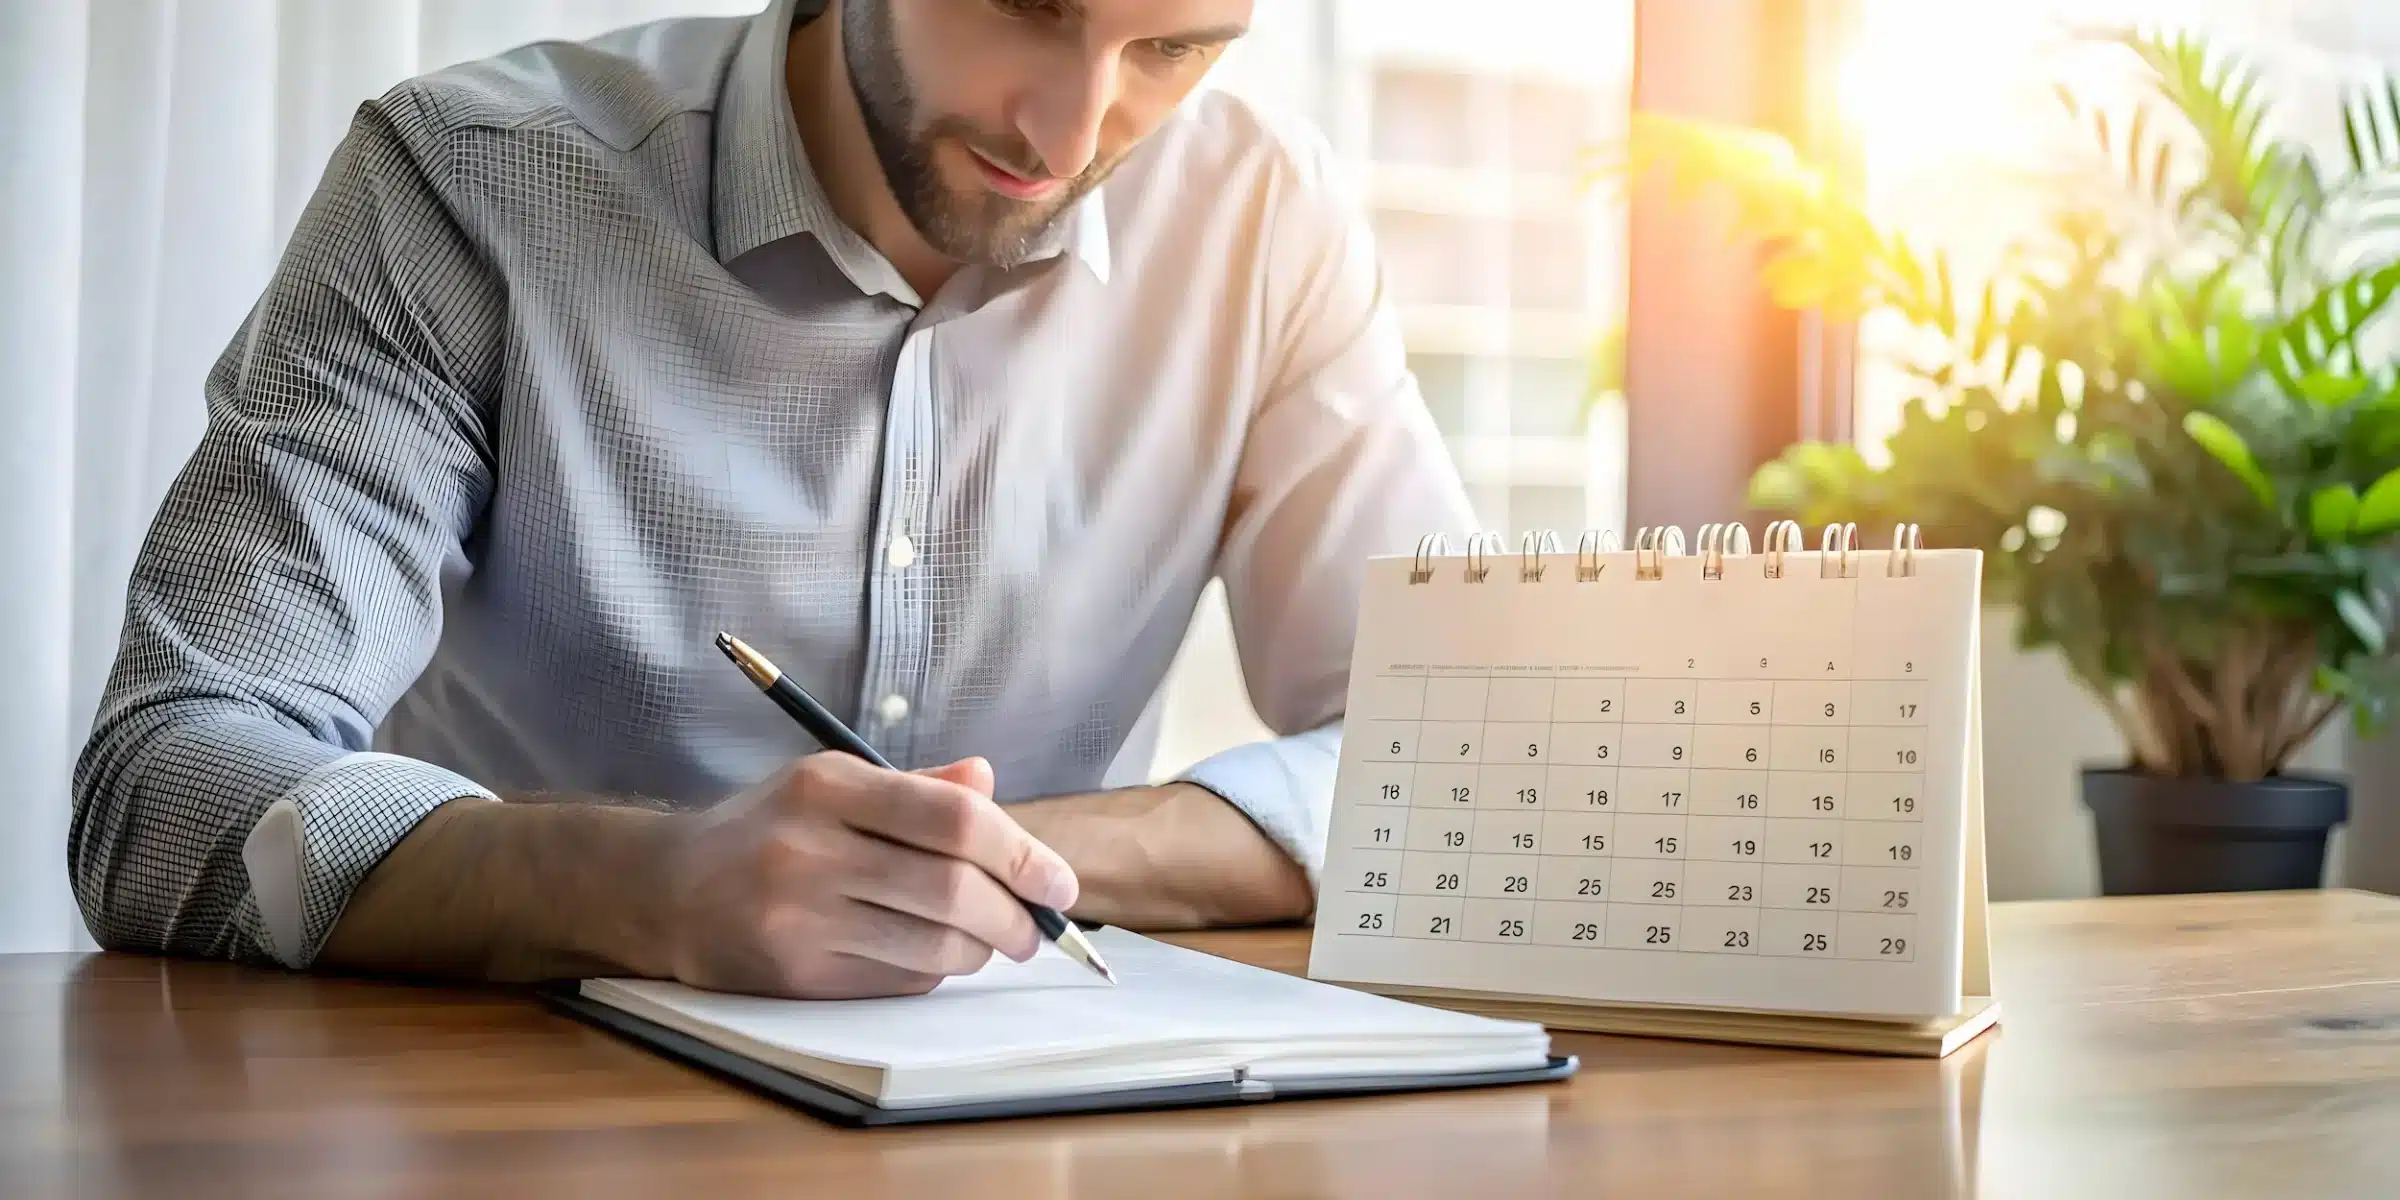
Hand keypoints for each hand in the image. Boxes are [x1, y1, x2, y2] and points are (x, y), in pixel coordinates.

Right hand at [644, 753, 1078, 998]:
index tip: (1058, 882)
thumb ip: (915, 787)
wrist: (667, 890)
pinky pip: (900, 980)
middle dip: (1016, 916)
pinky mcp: (796, 975)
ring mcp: (800, 918)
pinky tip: (932, 954)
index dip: (1022, 854)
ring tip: (990, 939)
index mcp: (828, 788)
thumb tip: (987, 781)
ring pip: (934, 946)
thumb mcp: (832, 783)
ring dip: (982, 950)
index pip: (953, 820)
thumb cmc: (768, 830)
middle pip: (953, 891)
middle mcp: (810, 851)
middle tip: (1038, 926)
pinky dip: (936, 971)